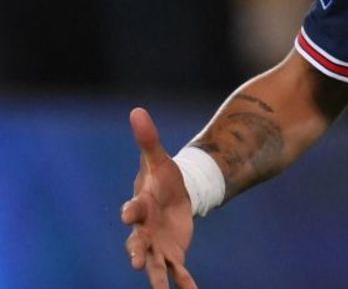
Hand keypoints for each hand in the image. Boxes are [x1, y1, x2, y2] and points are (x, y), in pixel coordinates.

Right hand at [121, 108, 197, 288]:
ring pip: (153, 263)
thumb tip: (137, 110)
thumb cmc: (162, 177)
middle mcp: (145, 230)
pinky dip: (184, 283)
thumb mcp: (159, 158)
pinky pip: (178, 270)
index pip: (133, 208)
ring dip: (157, 277)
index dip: (131, 210)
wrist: (173, 196)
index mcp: (141, 205)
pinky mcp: (173, 253)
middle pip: (137, 243)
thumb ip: (148, 139)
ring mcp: (157, 244)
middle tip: (135, 262)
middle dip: (136, 252)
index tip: (128, 212)